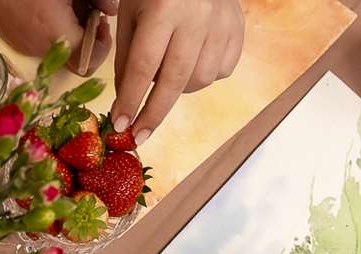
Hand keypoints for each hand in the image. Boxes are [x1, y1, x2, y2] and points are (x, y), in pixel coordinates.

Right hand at [0, 0, 111, 71]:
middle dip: (87, 34)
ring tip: (65, 3)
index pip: (90, 61)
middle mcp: (41, 47)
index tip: (100, 24)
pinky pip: (44, 40)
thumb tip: (111, 10)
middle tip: (86, 9)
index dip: (102, 46)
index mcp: (57, 34)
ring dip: (71, 29)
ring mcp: (27, 46)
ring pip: (61, 48)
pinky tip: (49, 6)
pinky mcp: (18, 40)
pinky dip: (54, 27)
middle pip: (76, 56)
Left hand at [111, 0, 244, 139]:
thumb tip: (127, 101)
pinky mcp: (238, 29)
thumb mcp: (132, 13)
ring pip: (199, 80)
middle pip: (174, 80)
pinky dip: (202, 74)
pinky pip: (221, 71)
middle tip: (138, 134)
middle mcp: (196, 17)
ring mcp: (222, 24)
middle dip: (154, 113)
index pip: (144, 66)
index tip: (121, 124)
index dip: (131, 100)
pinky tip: (192, 58)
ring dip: (178, 88)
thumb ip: (128, 56)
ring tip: (167, 70)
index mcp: (163, 8)